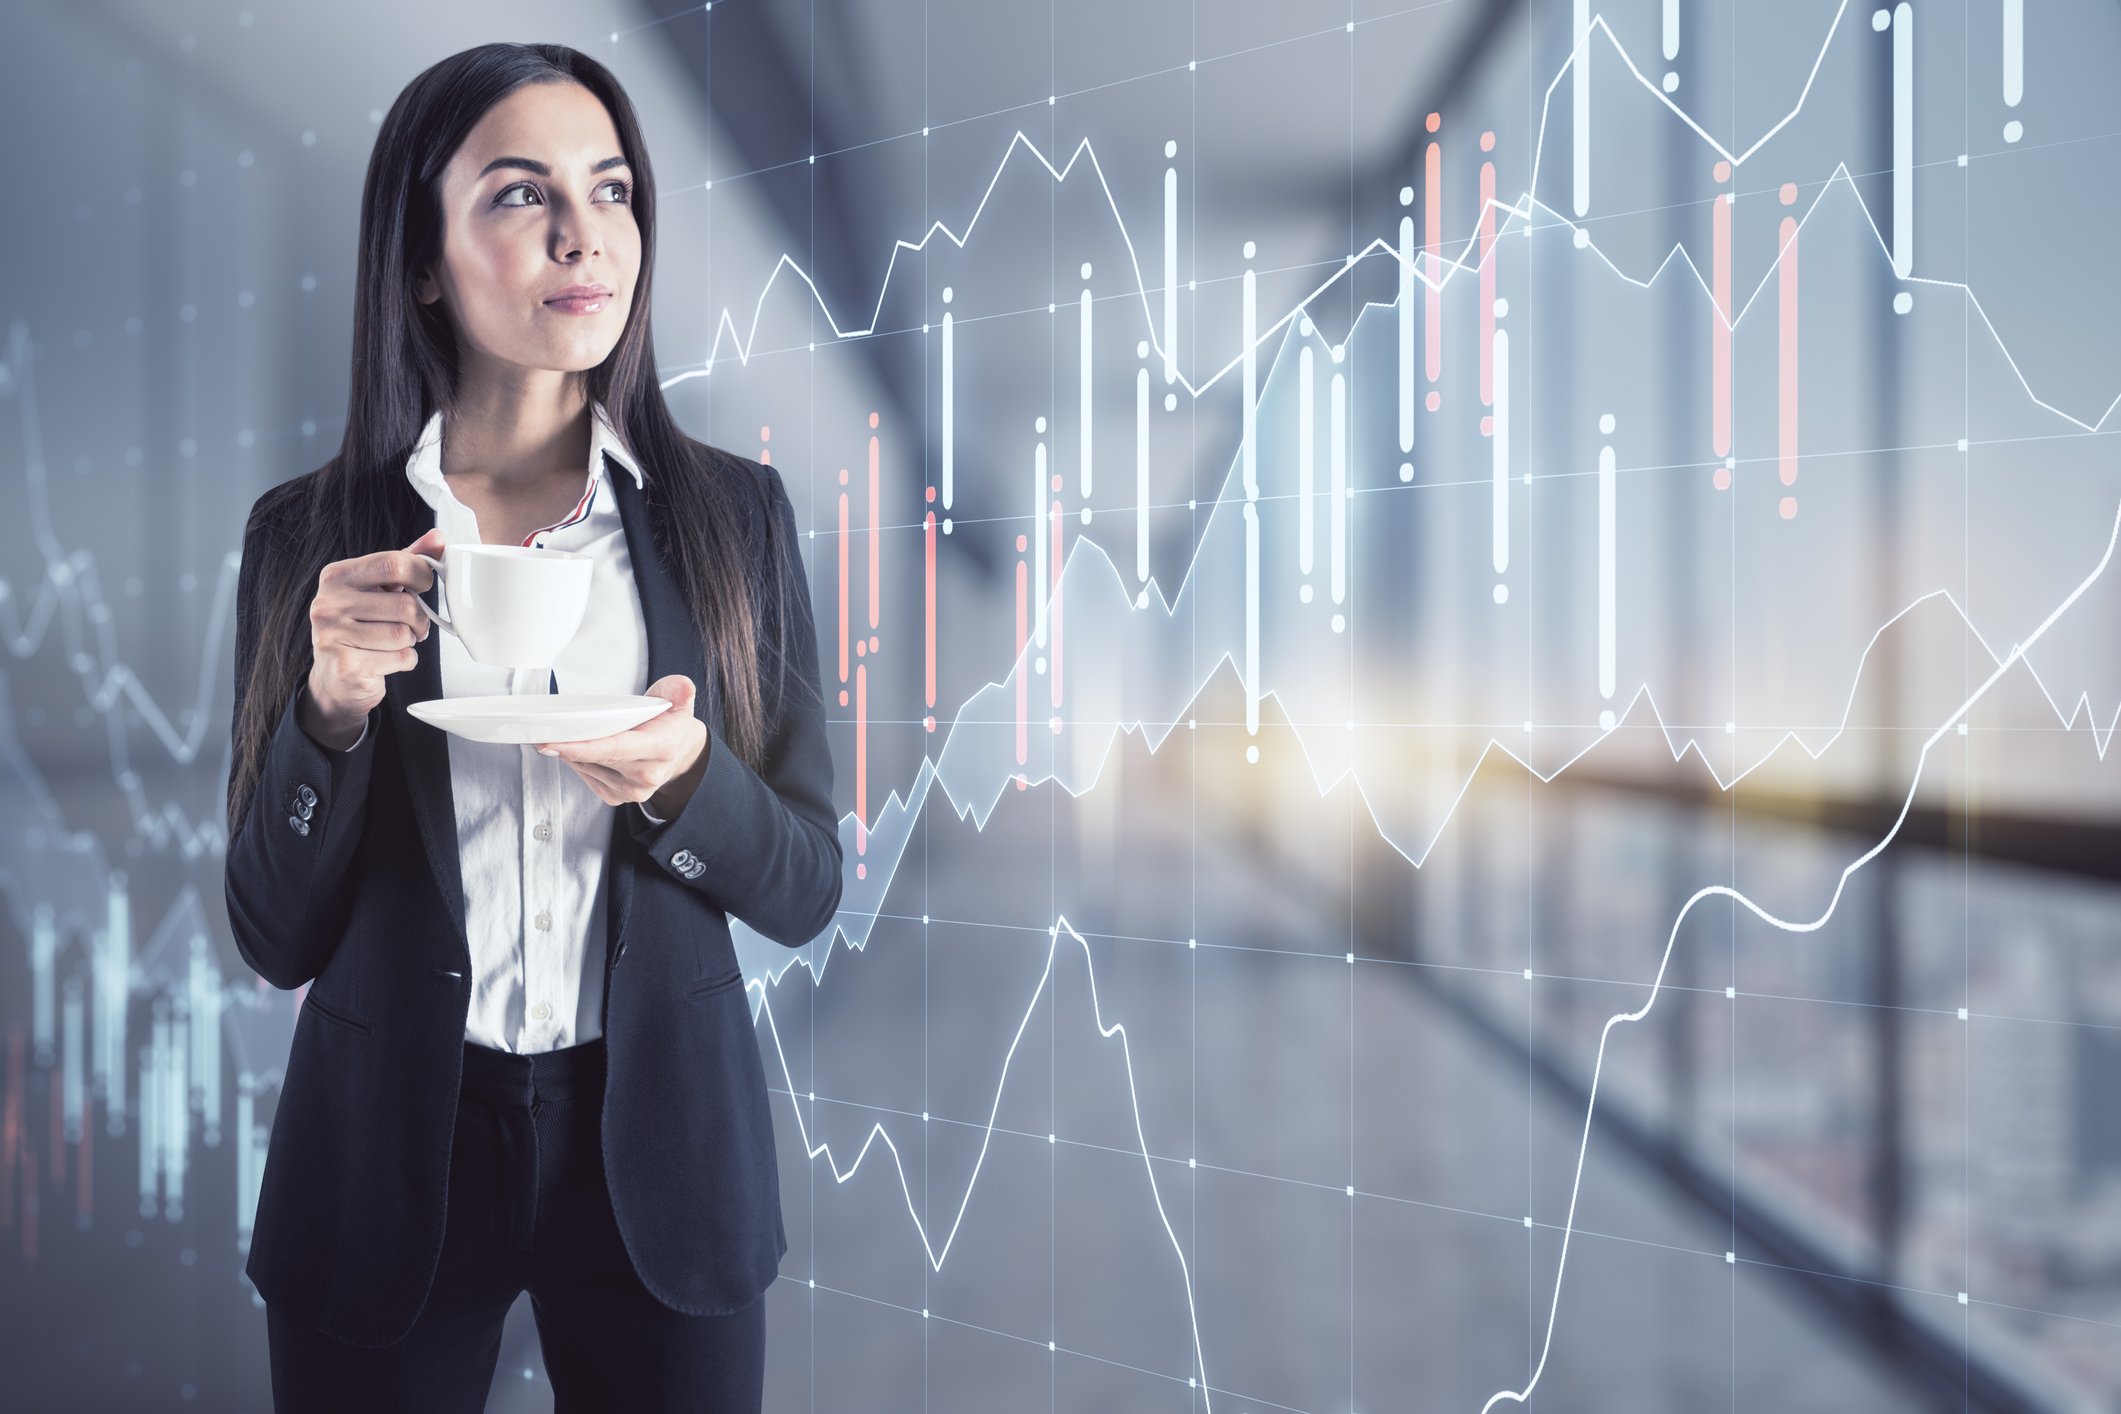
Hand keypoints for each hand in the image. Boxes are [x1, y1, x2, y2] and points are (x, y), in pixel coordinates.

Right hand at [303, 527, 443, 747]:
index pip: (394, 563)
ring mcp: (332, 636)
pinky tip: (388, 660)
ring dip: (411, 641)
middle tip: (414, 625)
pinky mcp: (345, 666)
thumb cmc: (361, 626)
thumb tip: (438, 538)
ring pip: (403, 634)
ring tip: (396, 642)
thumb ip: (406, 561)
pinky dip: (406, 661)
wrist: (336, 678)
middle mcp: (328, 603)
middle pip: (404, 604)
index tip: (424, 586)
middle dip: (420, 618)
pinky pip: (400, 658)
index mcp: (337, 576)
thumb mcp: (378, 588)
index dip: (422, 575)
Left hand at [536, 674, 708, 814]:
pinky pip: (587, 777)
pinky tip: (575, 748)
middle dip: (565, 746)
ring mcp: (631, 791)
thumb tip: (683, 687)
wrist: (678, 753)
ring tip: (556, 734)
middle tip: (537, 731)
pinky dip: (577, 762)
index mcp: (660, 749)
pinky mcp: (617, 797)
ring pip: (586, 768)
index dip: (580, 748)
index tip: (551, 743)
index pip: (614, 749)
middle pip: (594, 760)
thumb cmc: (670, 723)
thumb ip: (678, 690)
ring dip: (569, 753)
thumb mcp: (678, 700)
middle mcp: (645, 775)